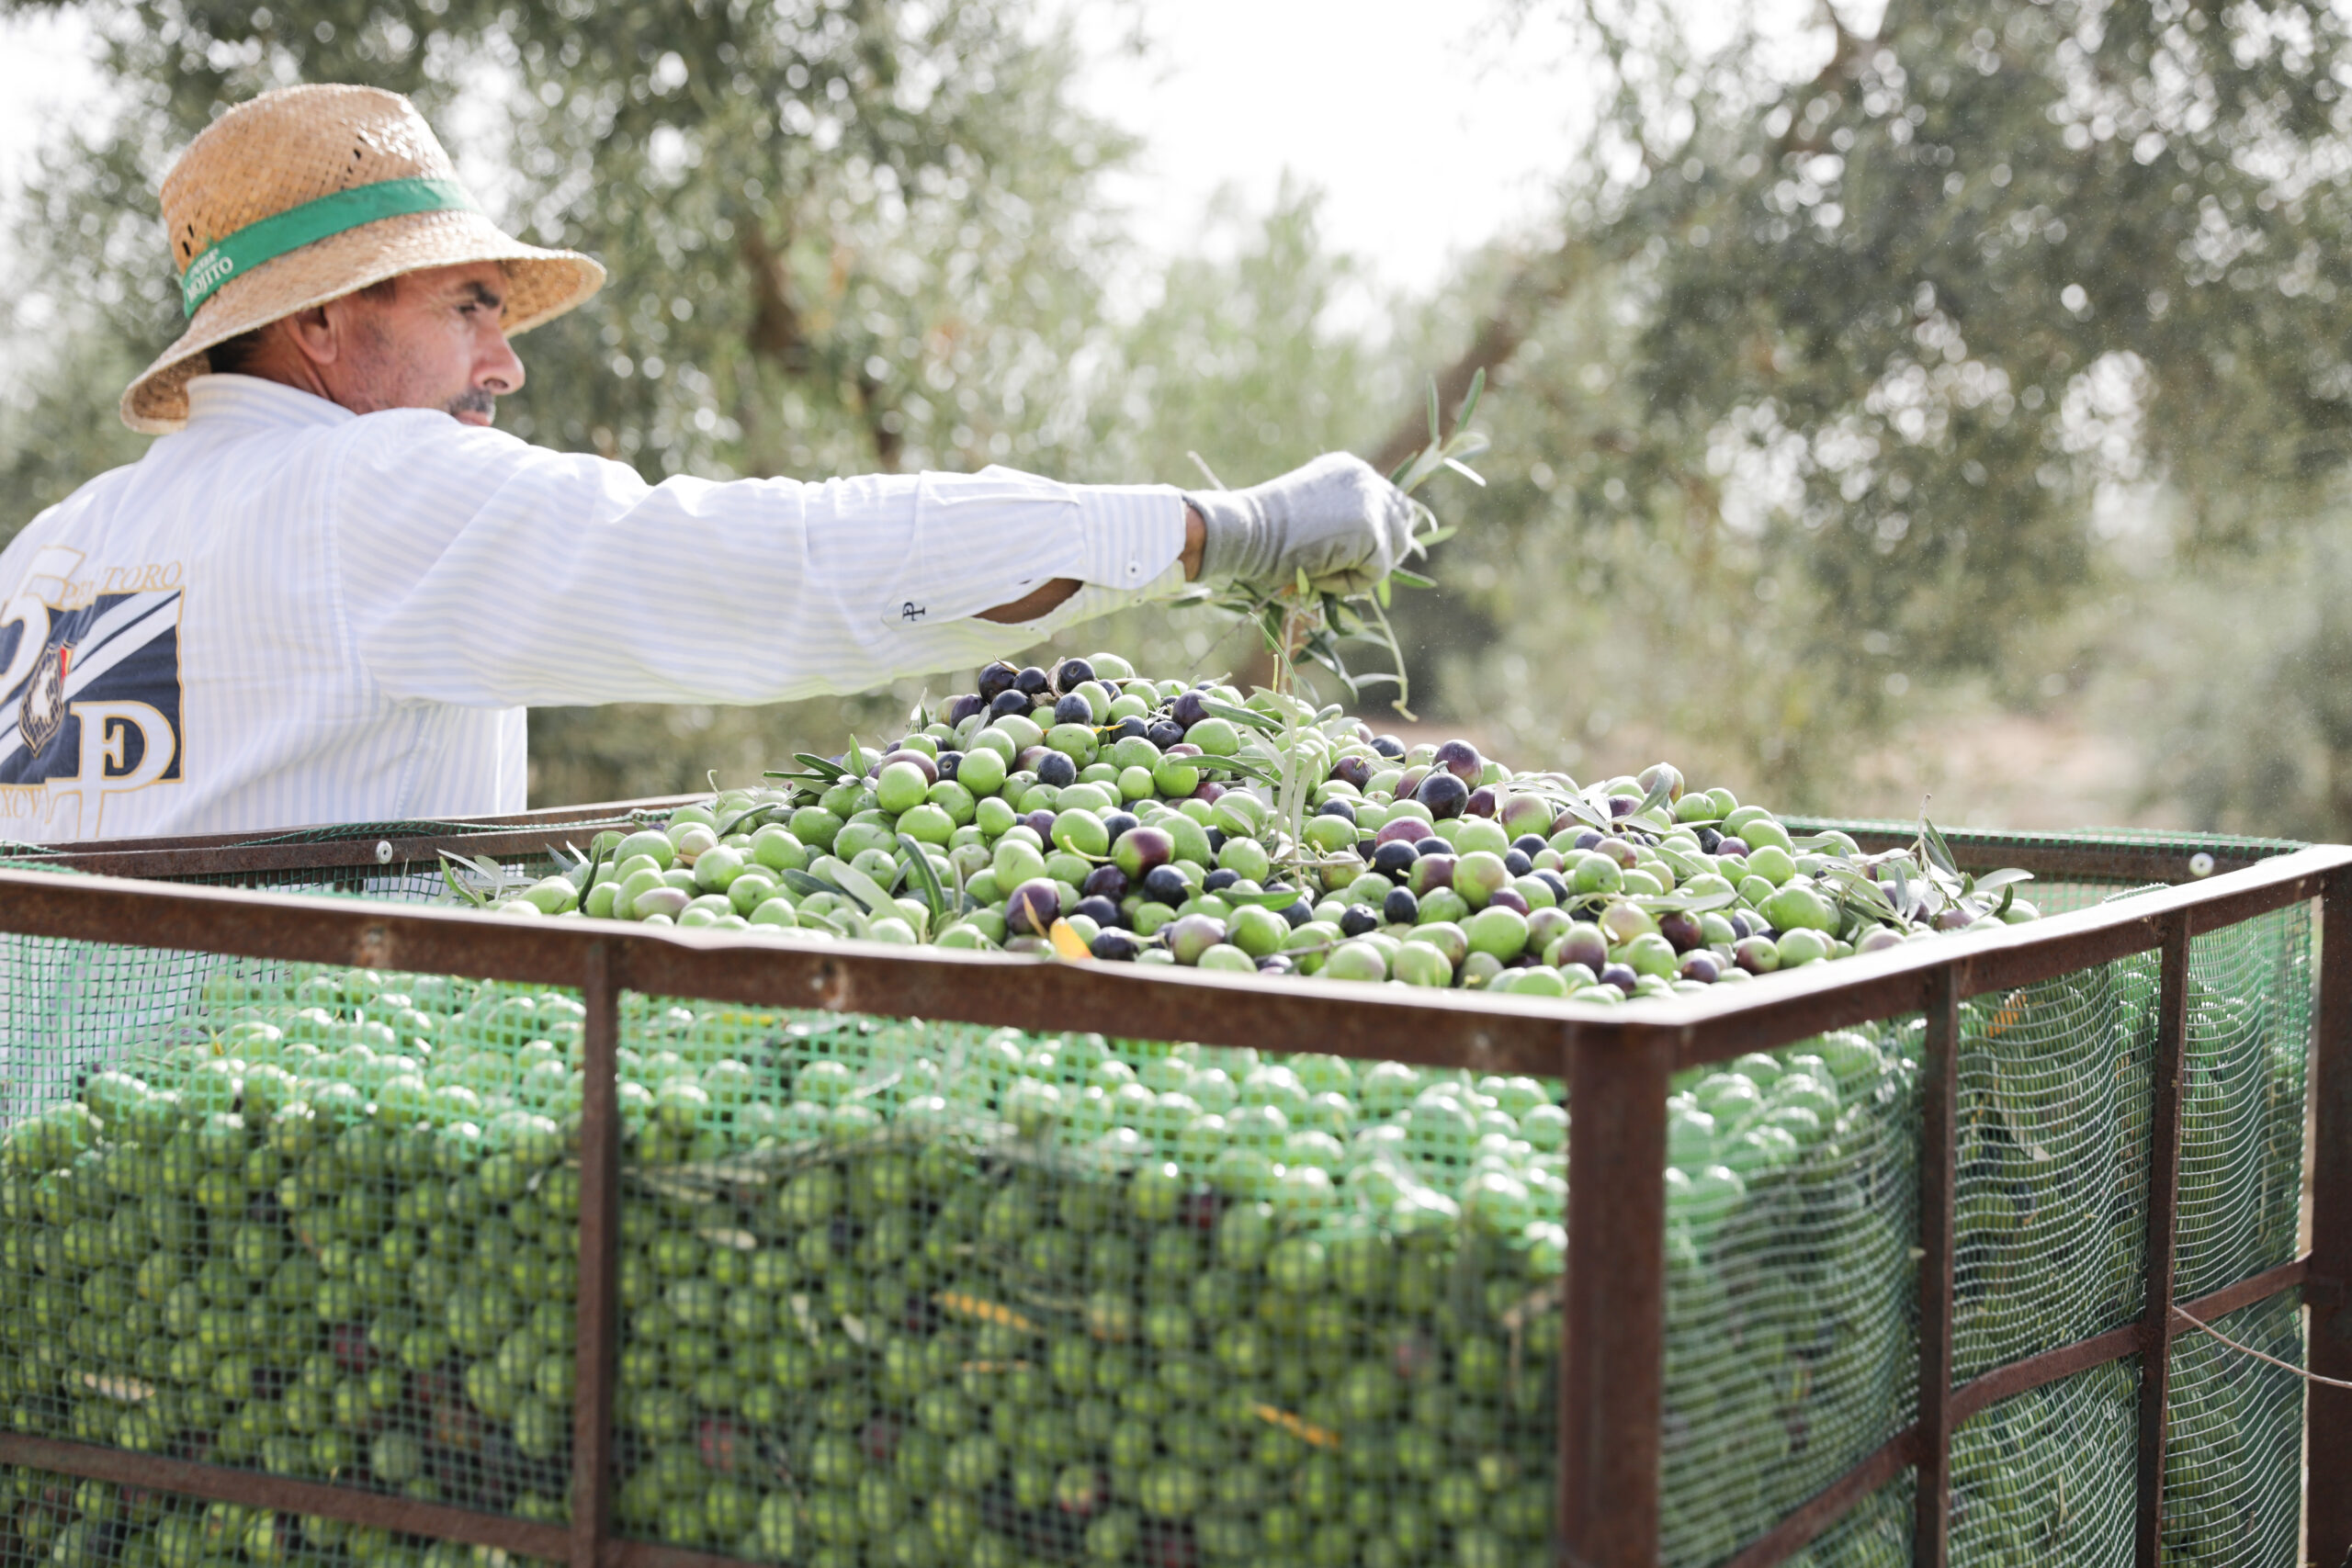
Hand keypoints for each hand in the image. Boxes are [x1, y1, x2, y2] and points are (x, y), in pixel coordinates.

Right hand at [1188, 453, 1416, 593]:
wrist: (1244, 530)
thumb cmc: (1262, 533)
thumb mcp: (1310, 517)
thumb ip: (1341, 521)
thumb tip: (1371, 552)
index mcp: (1350, 470)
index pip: (1388, 504)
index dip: (1376, 536)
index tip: (1345, 556)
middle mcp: (1365, 478)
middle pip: (1402, 524)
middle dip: (1380, 553)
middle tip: (1343, 571)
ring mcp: (1371, 502)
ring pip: (1392, 551)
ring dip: (1362, 568)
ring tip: (1322, 569)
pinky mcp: (1371, 530)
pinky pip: (1376, 573)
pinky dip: (1348, 584)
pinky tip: (1317, 573)